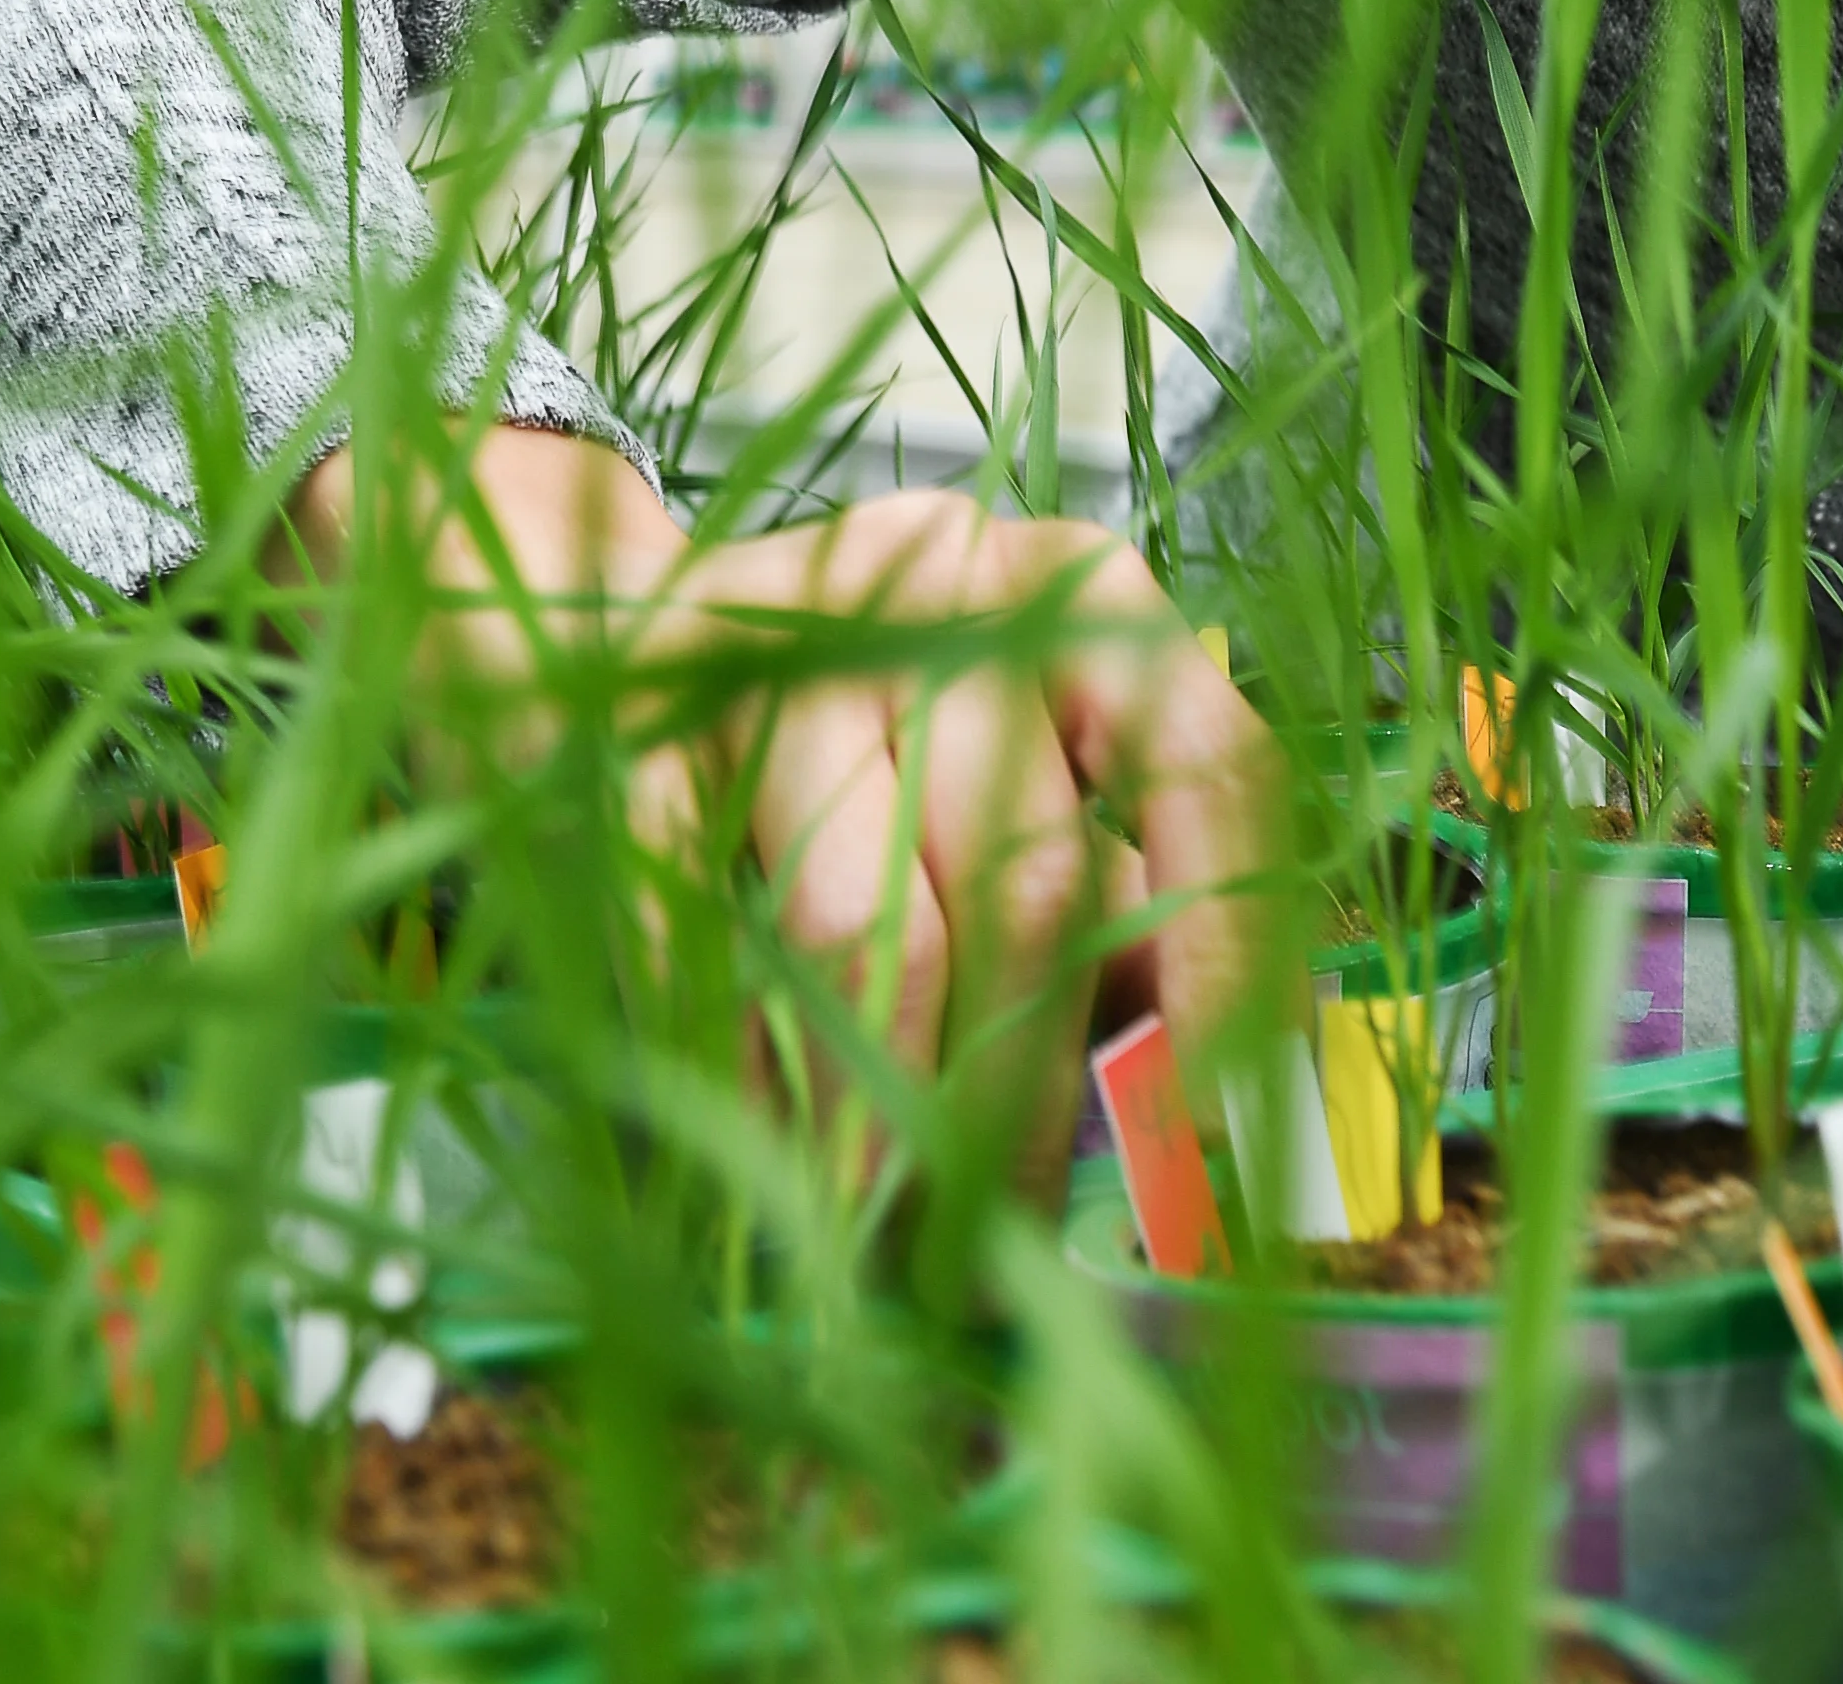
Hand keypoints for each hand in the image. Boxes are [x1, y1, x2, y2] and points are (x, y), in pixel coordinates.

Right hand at [291, 424, 1275, 1166]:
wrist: (613, 620)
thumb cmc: (869, 724)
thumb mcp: (1021, 772)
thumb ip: (1111, 914)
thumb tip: (1171, 1124)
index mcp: (1080, 592)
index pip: (1208, 760)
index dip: (1229, 954)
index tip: (1221, 1122)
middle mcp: (947, 590)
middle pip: (1029, 878)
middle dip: (1022, 1100)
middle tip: (1003, 1252)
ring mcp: (786, 651)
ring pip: (869, 928)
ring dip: (882, 1118)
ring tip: (890, 1240)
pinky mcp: (647, 728)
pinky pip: (717, 949)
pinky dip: (751, 1084)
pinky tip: (769, 1167)